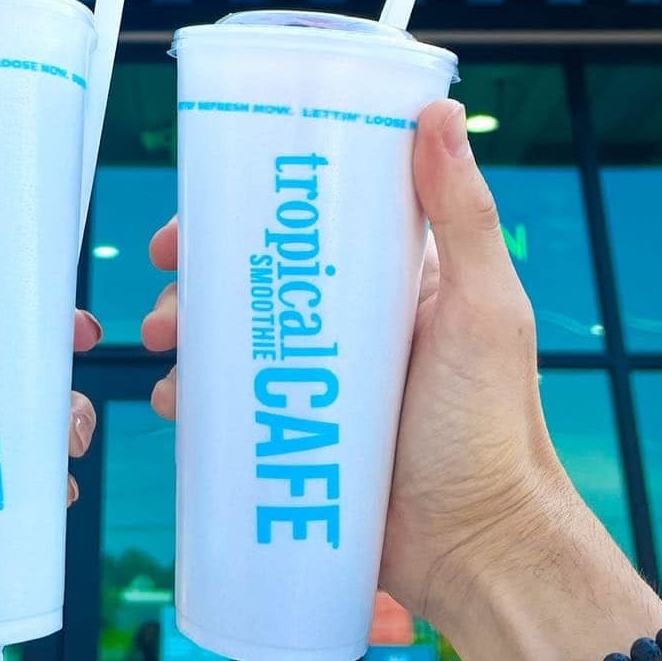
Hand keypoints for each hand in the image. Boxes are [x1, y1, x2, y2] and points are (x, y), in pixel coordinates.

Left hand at [0, 185, 100, 660]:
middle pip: (8, 376)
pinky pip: (22, 503)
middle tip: (80, 364)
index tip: (55, 303)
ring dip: (63, 426)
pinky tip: (61, 492)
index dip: (15, 306)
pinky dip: (50, 492)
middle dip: (54, 366)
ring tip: (70, 440)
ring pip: (25, 436)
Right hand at [143, 97, 575, 637]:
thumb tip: (439, 110)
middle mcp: (345, 322)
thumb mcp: (484, 306)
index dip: (249, 206)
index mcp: (390, 279)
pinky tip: (177, 403)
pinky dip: (194, 396)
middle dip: (198, 271)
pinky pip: (228, 405)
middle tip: (166, 277)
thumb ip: (464, 215)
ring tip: (166, 348)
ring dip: (185, 330)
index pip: (308, 223)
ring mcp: (314, 380)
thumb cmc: (495, 422)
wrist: (478, 550)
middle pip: (253, 275)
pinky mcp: (291, 434)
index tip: (201, 204)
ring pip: (231, 337)